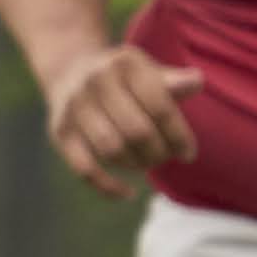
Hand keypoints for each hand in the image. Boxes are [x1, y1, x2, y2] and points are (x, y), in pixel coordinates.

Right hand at [43, 42, 202, 198]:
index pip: (160, 107)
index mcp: (125, 64)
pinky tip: (128, 193)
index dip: (179, 136)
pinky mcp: (60, 131)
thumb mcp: (148, 71)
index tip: (188, 153)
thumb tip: (197, 82)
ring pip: (113, 151)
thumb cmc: (125, 78)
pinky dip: (108, 186)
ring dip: (137, 164)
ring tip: (147, 162)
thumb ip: (173, 81)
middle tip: (166, 157)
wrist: (70, 70)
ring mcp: (74, 107)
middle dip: (159, 152)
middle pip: (138, 131)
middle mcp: (95, 81)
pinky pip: (84, 168)